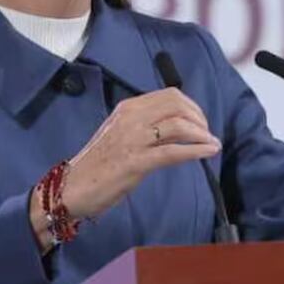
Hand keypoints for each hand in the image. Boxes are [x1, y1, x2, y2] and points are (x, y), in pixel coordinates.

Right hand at [39, 88, 219, 225]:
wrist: (72, 188)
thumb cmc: (99, 165)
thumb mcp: (122, 134)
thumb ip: (145, 125)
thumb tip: (177, 126)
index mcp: (128, 109)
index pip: (169, 95)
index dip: (192, 106)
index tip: (201, 121)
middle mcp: (131, 118)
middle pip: (177, 105)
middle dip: (200, 118)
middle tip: (207, 134)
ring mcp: (133, 139)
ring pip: (178, 125)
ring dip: (201, 134)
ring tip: (211, 144)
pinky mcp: (135, 162)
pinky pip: (173, 152)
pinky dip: (196, 151)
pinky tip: (208, 152)